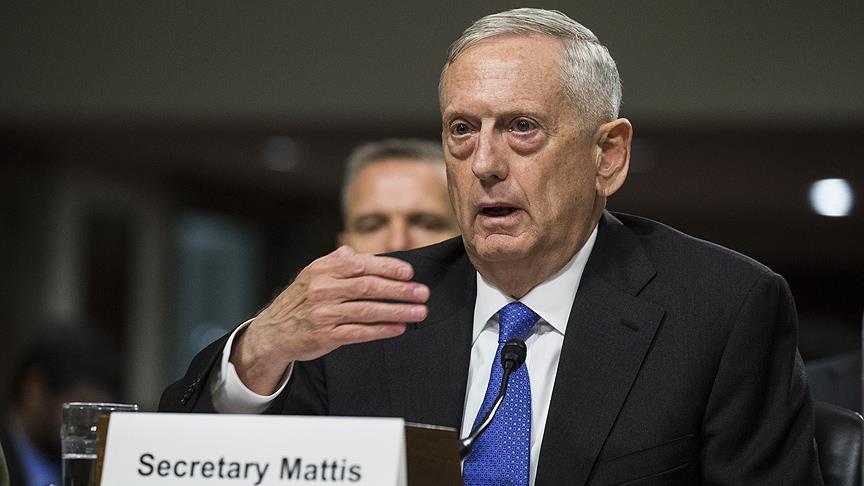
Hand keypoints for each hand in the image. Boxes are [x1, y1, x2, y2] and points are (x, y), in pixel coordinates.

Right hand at [230, 245, 428, 393]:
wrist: (272, 332)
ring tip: (419, 312)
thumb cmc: (299, 301)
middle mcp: (322, 289)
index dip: (388, 268)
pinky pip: (360, 332)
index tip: (409, 273)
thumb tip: (352, 250)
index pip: (361, 265)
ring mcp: (324, 313)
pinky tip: (399, 328)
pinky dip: (382, 330)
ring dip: (398, 311)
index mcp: (322, 270)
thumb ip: (334, 262)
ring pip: (368, 310)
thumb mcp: (312, 275)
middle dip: (400, 290)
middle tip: (423, 293)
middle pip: (369, 287)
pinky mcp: (326, 335)